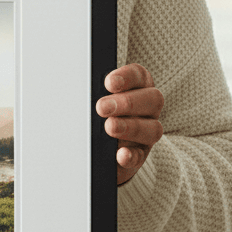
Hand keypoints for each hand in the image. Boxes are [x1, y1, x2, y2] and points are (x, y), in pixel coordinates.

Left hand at [96, 63, 163, 185]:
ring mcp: (147, 130)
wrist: (90, 140)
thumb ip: (90, 90)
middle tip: (101, 107)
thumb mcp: (90, 95)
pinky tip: (120, 154)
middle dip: (126, 103)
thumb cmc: (92, 108)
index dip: (126, 77)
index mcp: (136, 85)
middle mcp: (147, 106)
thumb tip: (78, 88)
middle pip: (152, 99)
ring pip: (152, 128)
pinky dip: (132, 156)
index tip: (108, 83)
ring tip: (109, 127)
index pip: (138, 75)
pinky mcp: (140, 153)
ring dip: (131, 127)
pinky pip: (141, 156)